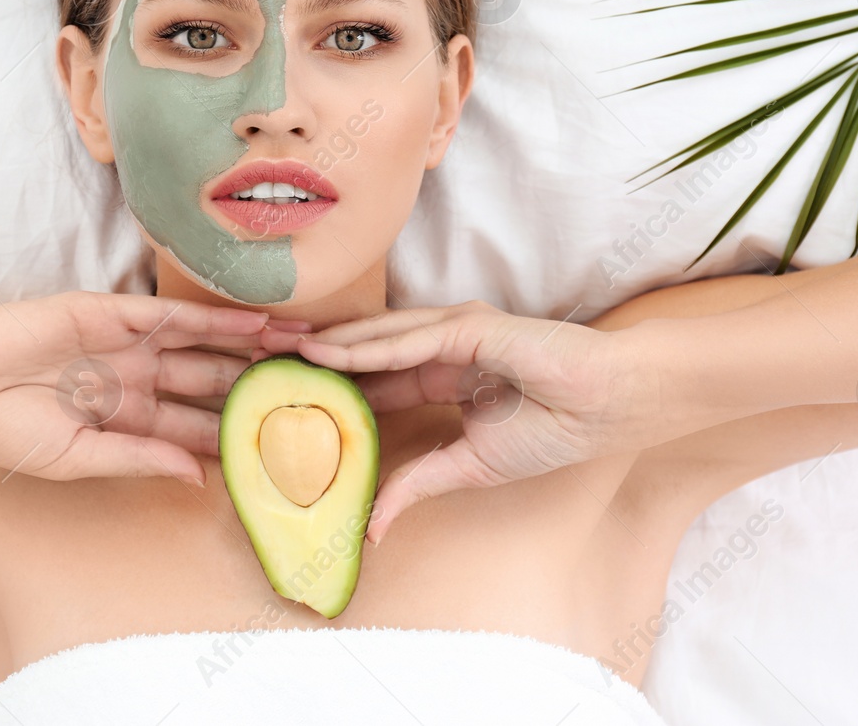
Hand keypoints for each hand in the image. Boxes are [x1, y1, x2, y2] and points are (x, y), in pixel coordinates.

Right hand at [0, 291, 309, 485]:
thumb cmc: (2, 430)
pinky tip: (257, 325)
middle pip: (214, 384)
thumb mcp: (76, 459)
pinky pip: (175, 316)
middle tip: (318, 389)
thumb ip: (139, 459)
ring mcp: (128, 344)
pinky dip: (216, 319)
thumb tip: (198, 478)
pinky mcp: (113, 313)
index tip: (291, 443)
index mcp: (127, 419)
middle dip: (263, 386)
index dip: (241, 435)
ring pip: (206, 346)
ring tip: (308, 350)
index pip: (197, 429)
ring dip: (254, 348)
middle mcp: (136, 379)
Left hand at [261, 301, 649, 544]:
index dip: (323, 386)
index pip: (367, 381)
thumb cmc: (554, 429)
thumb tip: (373, 530)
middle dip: (306, 356)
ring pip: (373, 339)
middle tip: (249, 359)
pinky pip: (408, 339)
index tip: (273, 394)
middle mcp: (438, 349)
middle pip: (359, 352)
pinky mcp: (471, 328)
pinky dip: (364, 346)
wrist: (608, 406)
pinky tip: (324, 352)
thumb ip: (418, 486)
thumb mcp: (469, 468)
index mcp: (438, 378)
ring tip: (269, 348)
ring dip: (321, 344)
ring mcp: (453, 333)